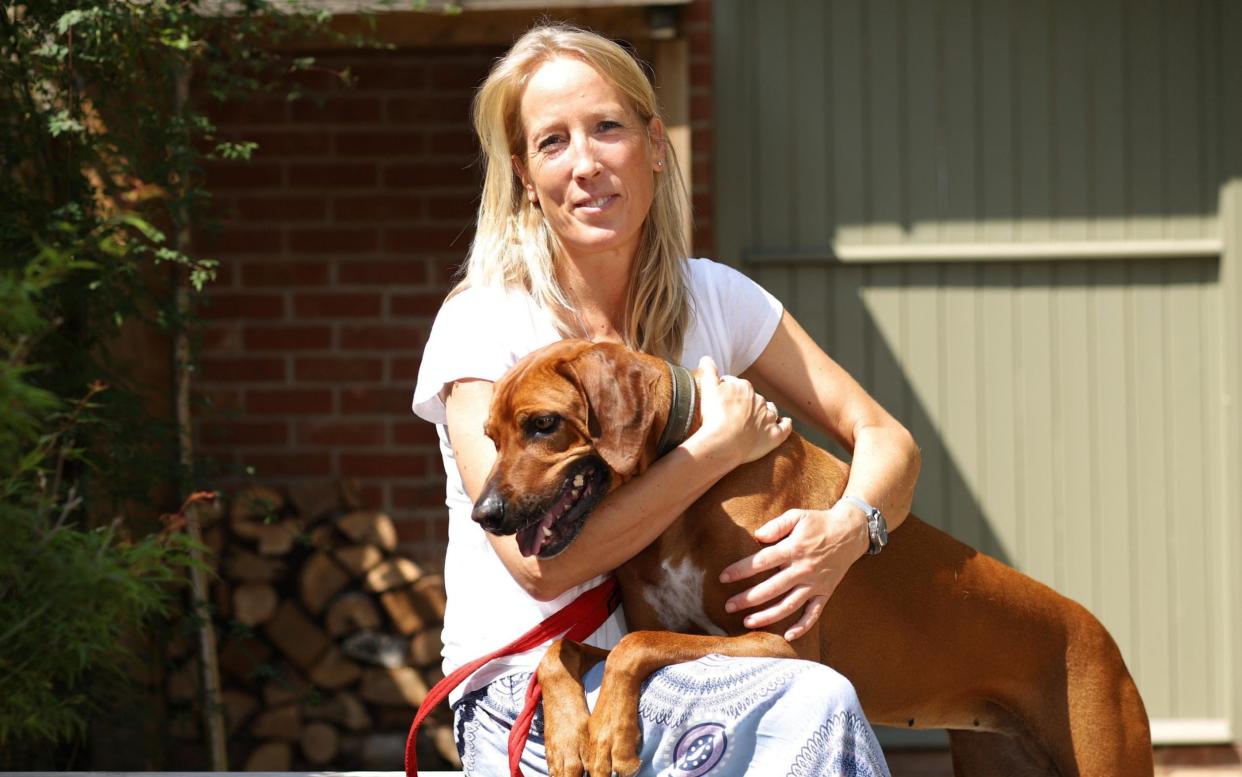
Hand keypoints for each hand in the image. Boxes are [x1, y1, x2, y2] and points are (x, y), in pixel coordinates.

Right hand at [690, 356, 791, 468]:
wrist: (723, 443)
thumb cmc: (714, 416)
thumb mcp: (708, 388)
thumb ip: (708, 371)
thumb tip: (706, 358)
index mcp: (744, 387)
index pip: (736, 385)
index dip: (727, 392)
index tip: (720, 401)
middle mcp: (759, 400)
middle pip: (752, 398)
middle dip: (745, 403)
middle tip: (732, 414)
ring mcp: (768, 418)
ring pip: (770, 410)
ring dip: (766, 411)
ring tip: (757, 418)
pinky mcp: (774, 435)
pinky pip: (785, 427)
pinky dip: (785, 424)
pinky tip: (785, 422)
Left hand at [718, 501, 868, 640]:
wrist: (850, 533)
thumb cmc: (819, 523)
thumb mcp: (797, 516)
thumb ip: (776, 526)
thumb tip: (757, 537)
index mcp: (793, 549)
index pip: (761, 562)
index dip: (740, 570)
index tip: (723, 577)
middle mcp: (803, 570)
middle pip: (771, 588)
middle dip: (747, 599)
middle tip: (728, 606)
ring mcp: (815, 584)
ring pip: (788, 606)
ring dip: (767, 616)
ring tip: (748, 622)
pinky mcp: (825, 593)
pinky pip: (814, 614)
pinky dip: (802, 627)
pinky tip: (787, 635)